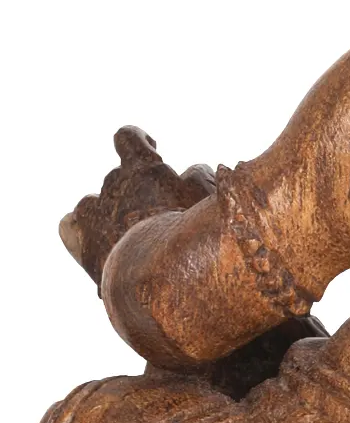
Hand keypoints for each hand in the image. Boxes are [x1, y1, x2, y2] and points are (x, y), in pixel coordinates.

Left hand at [60, 126, 216, 288]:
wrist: (159, 284)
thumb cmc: (190, 239)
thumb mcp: (207, 200)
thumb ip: (199, 178)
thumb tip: (192, 169)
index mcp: (143, 170)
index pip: (128, 138)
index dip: (139, 142)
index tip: (152, 149)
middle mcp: (113, 185)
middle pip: (121, 176)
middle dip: (139, 189)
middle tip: (161, 213)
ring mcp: (93, 214)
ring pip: (93, 200)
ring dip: (110, 208)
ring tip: (129, 231)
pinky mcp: (82, 243)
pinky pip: (70, 226)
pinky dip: (80, 228)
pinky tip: (97, 240)